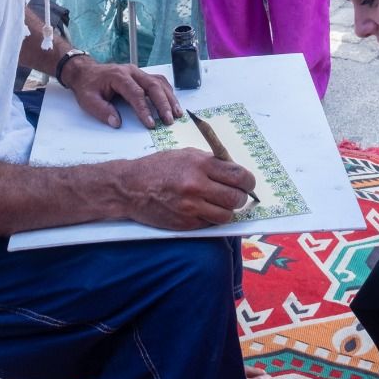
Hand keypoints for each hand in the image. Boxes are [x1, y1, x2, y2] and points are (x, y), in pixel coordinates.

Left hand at [65, 58, 182, 129]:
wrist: (86, 72)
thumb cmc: (88, 86)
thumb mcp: (88, 100)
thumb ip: (102, 111)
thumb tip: (117, 123)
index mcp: (118, 76)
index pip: (136, 93)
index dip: (144, 109)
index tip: (151, 124)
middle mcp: (132, 72)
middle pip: (153, 85)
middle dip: (163, 104)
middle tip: (170, 120)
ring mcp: (138, 72)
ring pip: (159, 82)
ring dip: (170, 98)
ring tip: (177, 113)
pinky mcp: (141, 75)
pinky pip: (158, 81)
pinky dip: (167, 92)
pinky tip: (172, 103)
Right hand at [123, 149, 256, 228]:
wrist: (130, 187)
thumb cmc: (158, 167)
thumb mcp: (185, 155)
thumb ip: (211, 162)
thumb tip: (235, 172)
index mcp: (200, 165)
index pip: (239, 176)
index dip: (248, 182)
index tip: (247, 183)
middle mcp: (196, 186)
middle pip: (236, 199)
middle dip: (240, 198)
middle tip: (236, 195)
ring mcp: (190, 207)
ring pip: (226, 215)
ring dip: (227, 210)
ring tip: (218, 203)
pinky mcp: (185, 224)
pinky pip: (210, 224)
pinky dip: (211, 218)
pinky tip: (202, 209)